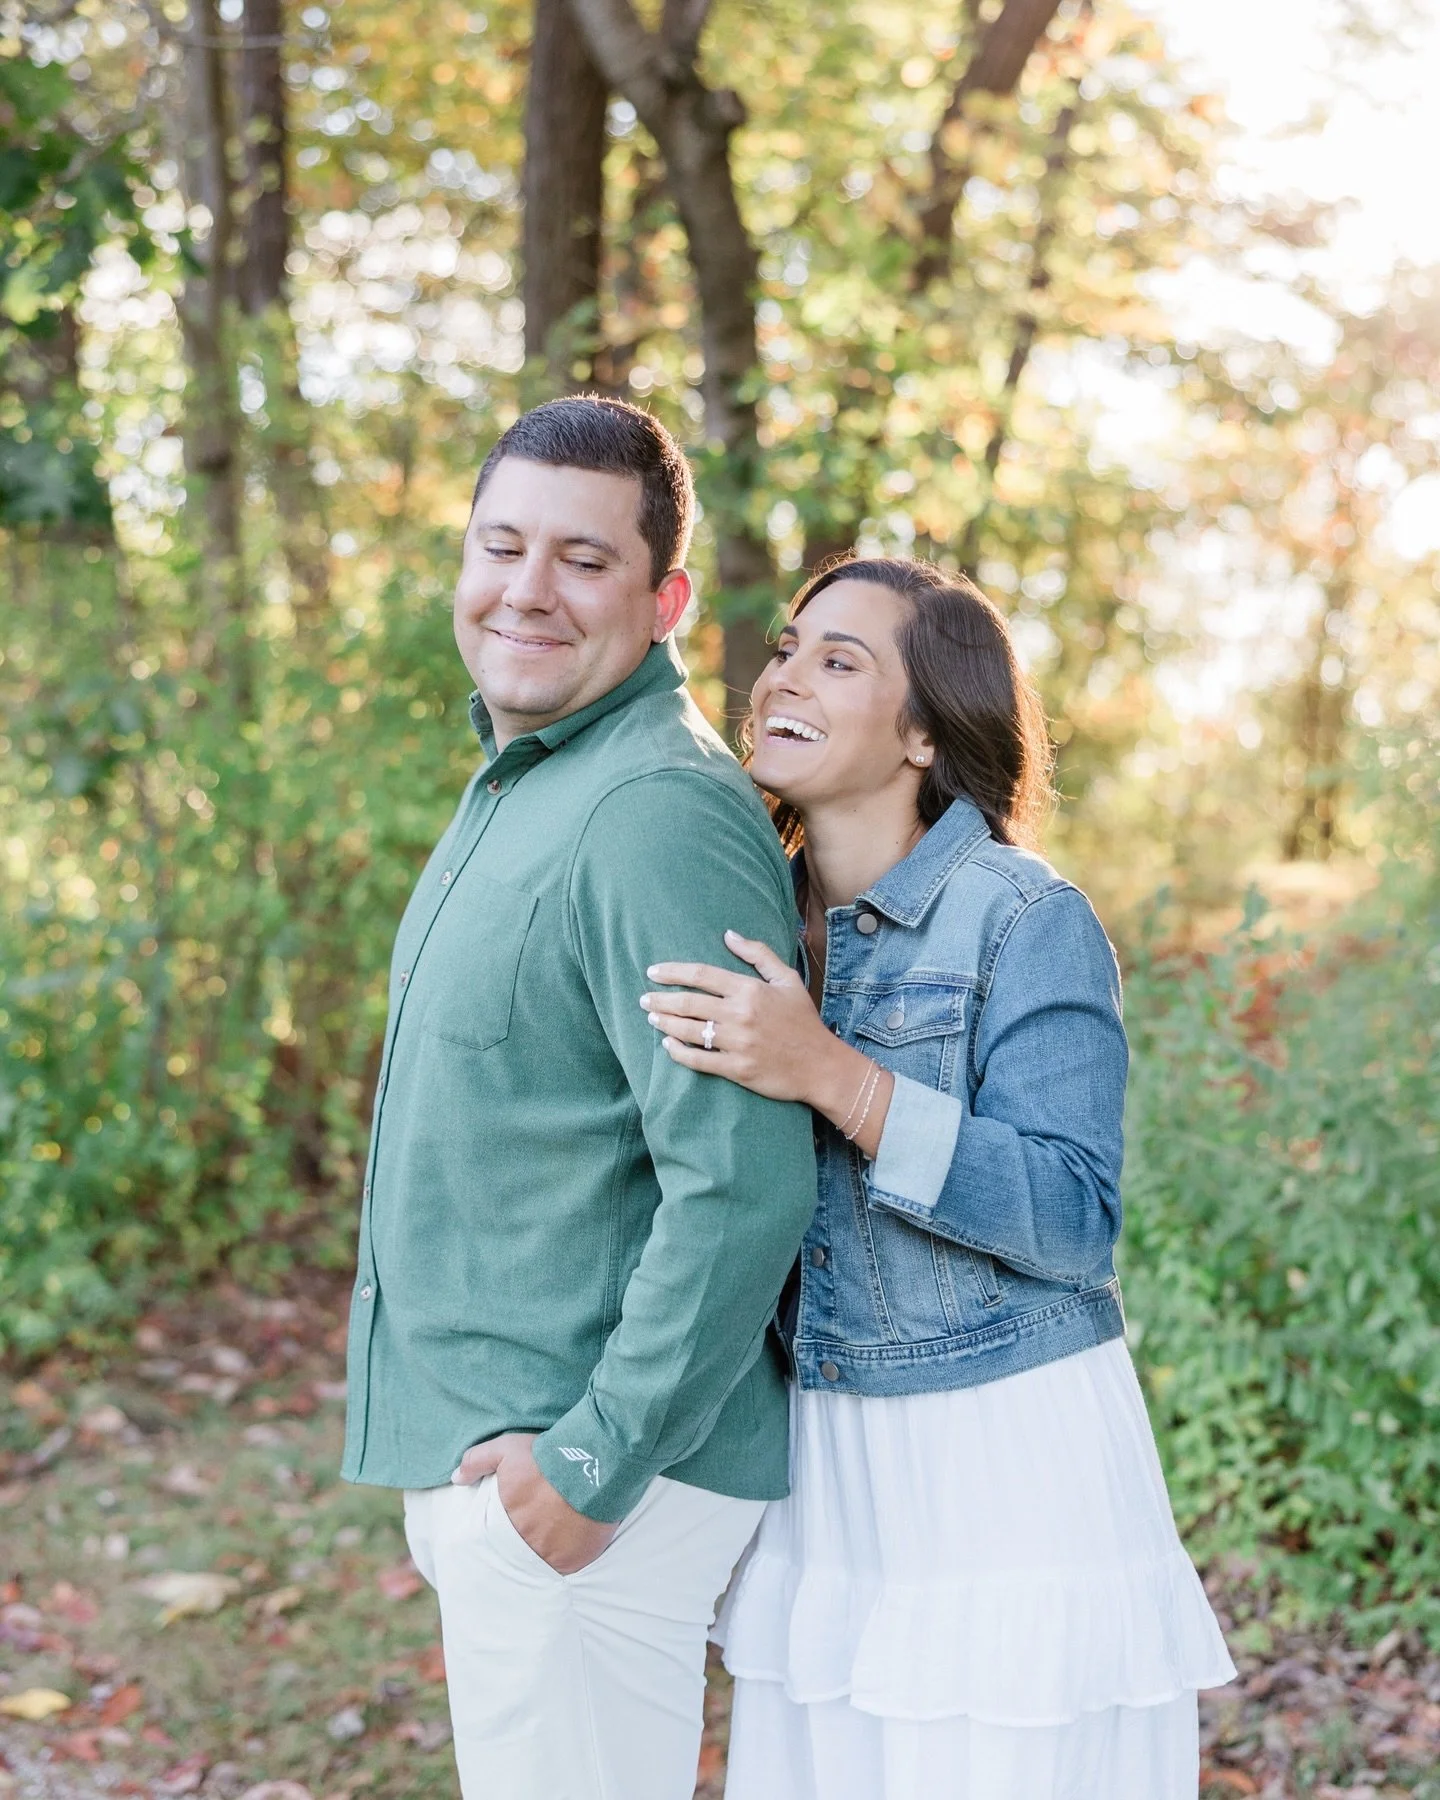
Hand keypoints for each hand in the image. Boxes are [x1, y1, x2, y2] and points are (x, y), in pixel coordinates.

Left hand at [451, 1433, 616, 1573]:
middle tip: (533, 1533)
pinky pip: (565, 1568)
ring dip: (544, 1553)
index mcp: (505, 1522)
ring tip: (553, 1539)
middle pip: (518, 1553)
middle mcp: (525, 1544)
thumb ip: (476, 1461)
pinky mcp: (575, 1561)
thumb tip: (456, 1478)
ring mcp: (550, 1556)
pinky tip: (570, 1544)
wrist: (594, 1462)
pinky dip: (566, 1559)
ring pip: (540, 1562)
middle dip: (523, 1544)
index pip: (494, 1539)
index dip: (502, 1534)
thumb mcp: (506, 1449)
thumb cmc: (547, 1456)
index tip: (511, 1526)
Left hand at [641, 929, 849, 1105]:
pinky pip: (699, 1060)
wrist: (821, 1065)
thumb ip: (758, 954)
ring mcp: (738, 1043)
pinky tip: (668, 1046)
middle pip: (689, 1003)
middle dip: (660, 1000)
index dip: (672, 972)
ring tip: (652, 1019)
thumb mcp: (787, 979)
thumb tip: (728, 934)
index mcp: (750, 989)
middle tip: (643, 1000)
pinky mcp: (737, 1069)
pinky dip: (679, 1053)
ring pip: (690, 1031)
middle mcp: (741, 1014)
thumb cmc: (803, 1020)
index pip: (701, 975)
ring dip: (665, 1024)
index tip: (653, 972)